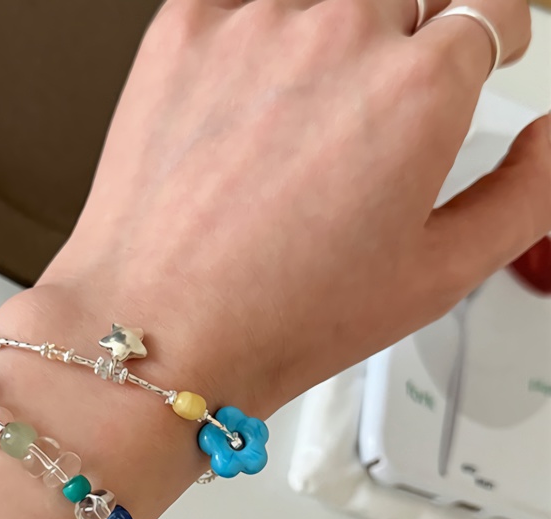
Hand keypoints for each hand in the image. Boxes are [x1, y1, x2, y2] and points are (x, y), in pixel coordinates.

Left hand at [17, 0, 548, 416]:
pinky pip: (240, 0)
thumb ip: (525, 195)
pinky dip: (253, 35)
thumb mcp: (436, 277)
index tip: (477, 51)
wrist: (160, 329)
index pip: (489, 9)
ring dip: (329, 39)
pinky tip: (246, 101)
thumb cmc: (280, 318)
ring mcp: (254, 23)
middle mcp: (340, 34)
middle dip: (410, 39)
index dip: (489, 36)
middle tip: (379, 102)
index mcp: (419, 89)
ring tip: (300, 119)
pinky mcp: (181, 31)